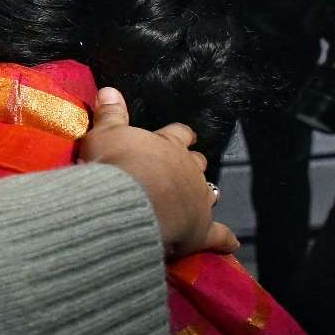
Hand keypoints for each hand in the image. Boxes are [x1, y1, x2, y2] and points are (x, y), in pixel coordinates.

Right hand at [80, 87, 237, 259]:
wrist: (127, 200)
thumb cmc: (116, 163)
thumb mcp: (105, 134)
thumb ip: (111, 114)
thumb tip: (109, 90)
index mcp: (168, 145)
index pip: (179, 134)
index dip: (180, 135)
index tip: (184, 135)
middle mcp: (189, 170)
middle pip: (198, 163)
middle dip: (194, 164)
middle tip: (188, 167)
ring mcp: (198, 199)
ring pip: (209, 193)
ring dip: (206, 194)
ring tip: (203, 196)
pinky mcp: (201, 230)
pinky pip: (218, 235)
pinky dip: (224, 239)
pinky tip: (230, 244)